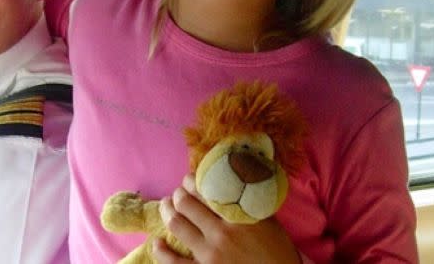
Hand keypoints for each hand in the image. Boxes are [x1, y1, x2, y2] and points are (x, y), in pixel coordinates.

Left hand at [155, 174, 300, 263]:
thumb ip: (250, 202)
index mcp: (238, 217)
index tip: (190, 179)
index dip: (193, 181)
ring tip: (166, 205)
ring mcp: (210, 254)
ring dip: (167, 211)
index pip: (207, 190)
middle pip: (187, 204)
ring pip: (177, 225)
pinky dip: (161, 252)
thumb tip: (238, 178)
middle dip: (179, 193)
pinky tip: (156, 242)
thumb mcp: (269, 221)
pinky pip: (175, 262)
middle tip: (179, 192)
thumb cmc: (277, 252)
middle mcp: (221, 233)